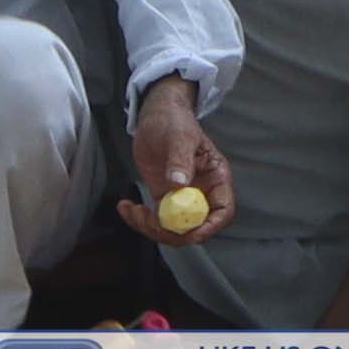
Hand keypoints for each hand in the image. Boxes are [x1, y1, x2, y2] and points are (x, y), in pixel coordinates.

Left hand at [119, 79, 234, 243]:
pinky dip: (140, 220)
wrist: (156, 116)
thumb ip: (180, 160)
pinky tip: (126, 207)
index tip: (189, 232)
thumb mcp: (179, 136)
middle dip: (173, 231)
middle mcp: (203, 192)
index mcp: (216, 178)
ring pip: (174, 228)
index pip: (223, 211)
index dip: (210, 227)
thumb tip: (179, 184)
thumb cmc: (175, 120)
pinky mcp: (165, 198)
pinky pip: (157, 220)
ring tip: (131, 210)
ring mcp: (183, 198)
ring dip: (151, 228)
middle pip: (197, 226)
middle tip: (148, 221)